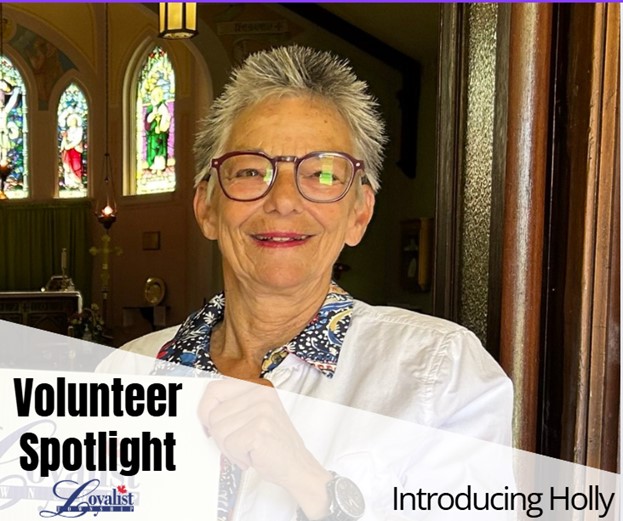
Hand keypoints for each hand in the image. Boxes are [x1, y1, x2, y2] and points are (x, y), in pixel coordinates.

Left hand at [198, 377, 331, 517]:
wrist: (297, 465)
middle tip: (239, 442)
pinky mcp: (260, 429)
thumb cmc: (272, 443)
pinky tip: (253, 456)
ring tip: (248, 449)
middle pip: (213, 414)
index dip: (205, 410)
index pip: (214, 389)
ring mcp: (262, 410)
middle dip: (221, 436)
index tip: (210, 425)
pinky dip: (237, 457)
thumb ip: (232, 405)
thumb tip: (203, 410)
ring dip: (229, 448)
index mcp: (258, 386)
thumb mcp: (253, 414)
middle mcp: (261, 393)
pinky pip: (229, 444)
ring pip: (218, 430)